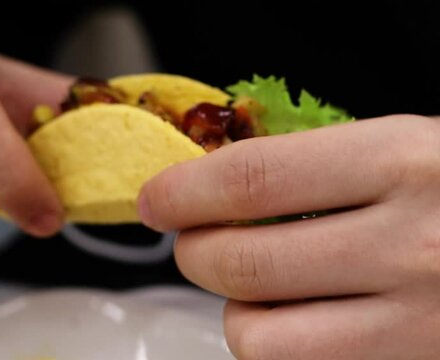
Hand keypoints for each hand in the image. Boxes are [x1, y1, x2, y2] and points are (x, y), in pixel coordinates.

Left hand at [139, 115, 439, 358]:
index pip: (253, 179)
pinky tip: (299, 319)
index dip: (185, 190)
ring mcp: (415, 324)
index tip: (156, 199)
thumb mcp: (408, 148)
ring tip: (256, 287)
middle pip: (240, 264)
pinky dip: (276, 346)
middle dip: (193, 252)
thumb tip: (214, 182)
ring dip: (234, 310)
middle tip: (193, 241)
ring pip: (257, 337)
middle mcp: (411, 247)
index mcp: (405, 163)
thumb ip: (317, 164)